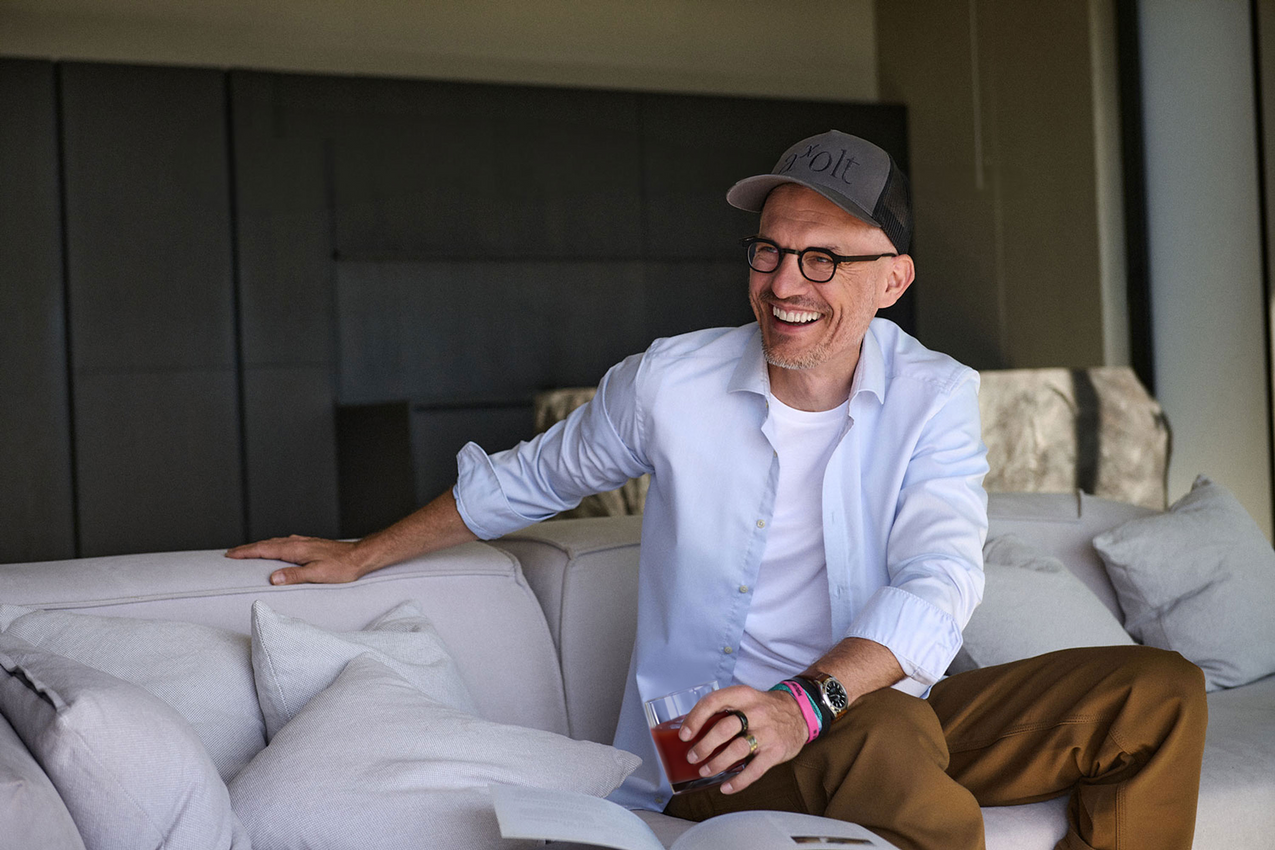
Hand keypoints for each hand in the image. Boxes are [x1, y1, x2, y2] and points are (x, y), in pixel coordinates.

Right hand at [225, 535, 362, 584]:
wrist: (360, 556)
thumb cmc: (342, 567)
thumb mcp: (317, 574)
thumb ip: (295, 576)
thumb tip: (273, 578)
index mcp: (296, 549)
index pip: (264, 549)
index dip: (246, 552)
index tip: (230, 554)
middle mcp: (297, 542)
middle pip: (266, 544)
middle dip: (248, 548)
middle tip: (231, 553)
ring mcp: (304, 542)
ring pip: (275, 542)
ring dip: (260, 546)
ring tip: (248, 551)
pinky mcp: (310, 545)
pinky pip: (285, 543)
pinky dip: (273, 546)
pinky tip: (276, 549)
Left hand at [678, 684, 807, 794]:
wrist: (800, 712)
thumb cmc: (765, 708)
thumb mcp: (745, 699)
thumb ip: (724, 710)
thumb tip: (693, 728)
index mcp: (742, 696)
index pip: (713, 702)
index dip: (695, 718)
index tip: (685, 734)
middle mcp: (755, 712)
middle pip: (724, 728)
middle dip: (704, 745)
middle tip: (692, 756)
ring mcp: (767, 732)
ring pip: (737, 749)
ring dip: (717, 763)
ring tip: (705, 771)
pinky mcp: (776, 751)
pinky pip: (755, 769)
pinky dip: (739, 781)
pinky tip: (726, 787)